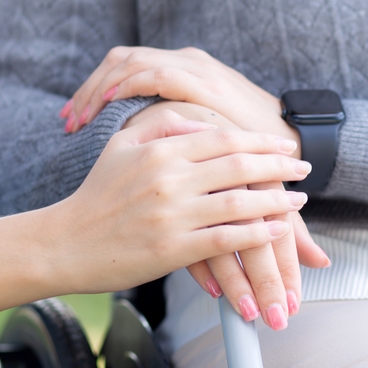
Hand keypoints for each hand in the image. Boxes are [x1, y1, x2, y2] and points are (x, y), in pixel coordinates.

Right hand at [51, 109, 312, 294]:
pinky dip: (258, 233)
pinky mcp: (173, 248)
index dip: (261, 142)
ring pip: (240, 202)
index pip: (224, 138)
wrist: (63, 243)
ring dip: (278, 201)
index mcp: (160, 149)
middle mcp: (169, 178)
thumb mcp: (120, 146)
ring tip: (299, 200)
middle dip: (280, 167)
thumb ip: (161, 124)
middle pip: (240, 166)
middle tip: (304, 168)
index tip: (285, 145)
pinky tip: (277, 230)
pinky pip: (227, 238)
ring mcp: (172, 214)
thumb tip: (202, 119)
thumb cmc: (96, 195)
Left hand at [63, 46, 299, 157]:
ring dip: (99, 90)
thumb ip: (176, 134)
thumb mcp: (205, 142)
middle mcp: (190, 63)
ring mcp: (197, 69)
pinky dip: (125, 88)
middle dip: (89, 91)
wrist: (293, 145)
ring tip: (78, 119)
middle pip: (122, 61)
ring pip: (130, 63)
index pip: (128, 67)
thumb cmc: (250, 154)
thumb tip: (134, 143)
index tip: (70, 121)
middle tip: (66, 121)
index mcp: (189, 72)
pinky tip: (107, 109)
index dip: (95, 91)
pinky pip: (153, 76)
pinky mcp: (204, 81)